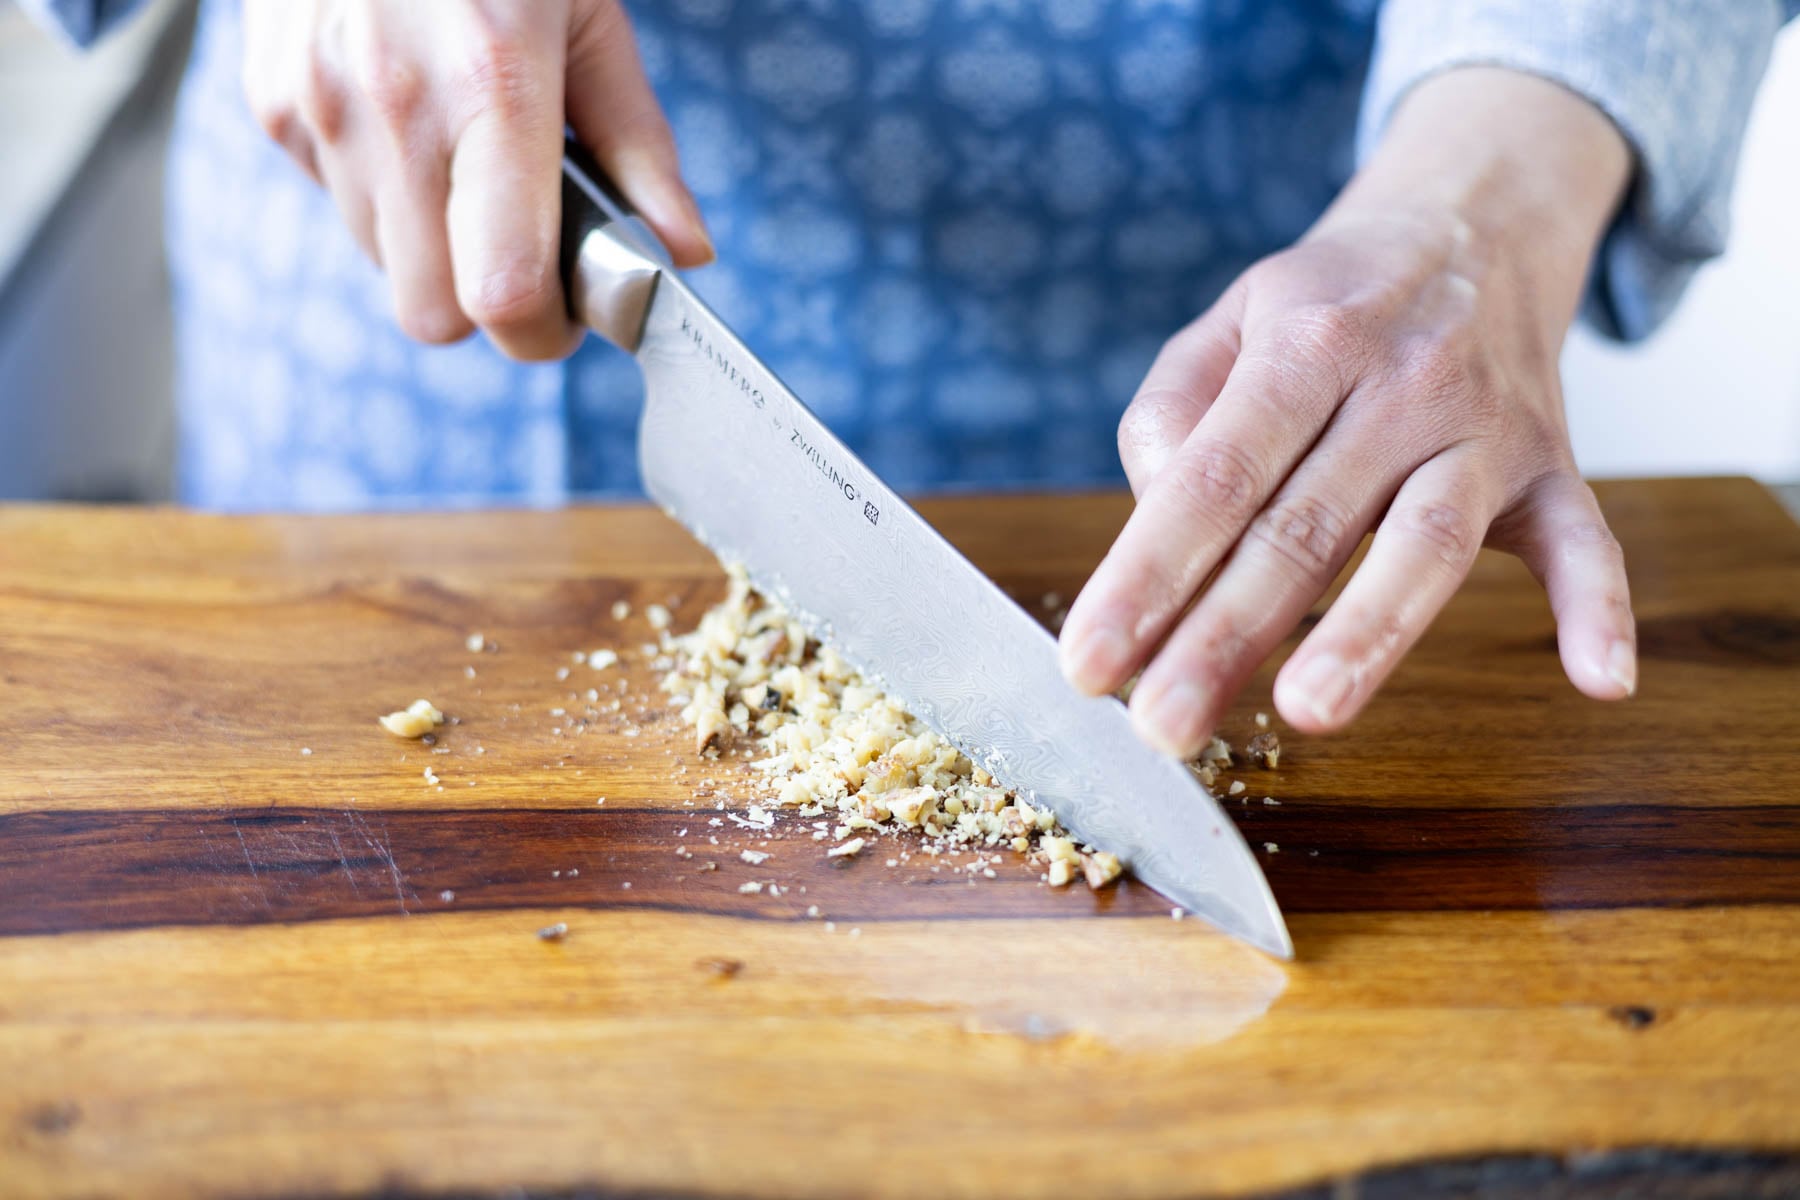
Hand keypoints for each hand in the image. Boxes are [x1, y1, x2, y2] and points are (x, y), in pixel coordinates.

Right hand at [241, 0, 712, 358]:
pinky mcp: (273, 103)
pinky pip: (337, 205)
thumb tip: (684, 253)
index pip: (502, 293)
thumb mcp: (595, 20)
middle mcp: (393, 109)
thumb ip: (640, 149)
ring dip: (433, 249)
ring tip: (466, 165)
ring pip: (384, 267)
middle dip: (485, 308)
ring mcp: (319, 107)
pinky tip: (408, 123)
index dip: (541, 333)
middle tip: (525, 256)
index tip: (566, 318)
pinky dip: (383, 195)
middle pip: (432, 315)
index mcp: (494, 89)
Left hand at [1058, 68, 1638, 756]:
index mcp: (1306, 343)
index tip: (1089, 663)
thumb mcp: (1228, 320)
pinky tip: (1599, 679)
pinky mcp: (1551, 467)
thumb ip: (1170, 409)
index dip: (1146, 573)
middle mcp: (1401, 381)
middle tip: (1161, 727)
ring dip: (1370, 632)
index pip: (1213, 477)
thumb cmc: (1327, 301)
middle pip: (1303, 527)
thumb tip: (1152, 507)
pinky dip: (1598, 606)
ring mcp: (1484, 427)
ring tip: (1307, 711)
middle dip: (1224, 635)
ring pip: (1428, 540)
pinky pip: (1585, 538)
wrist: (1475, 222)